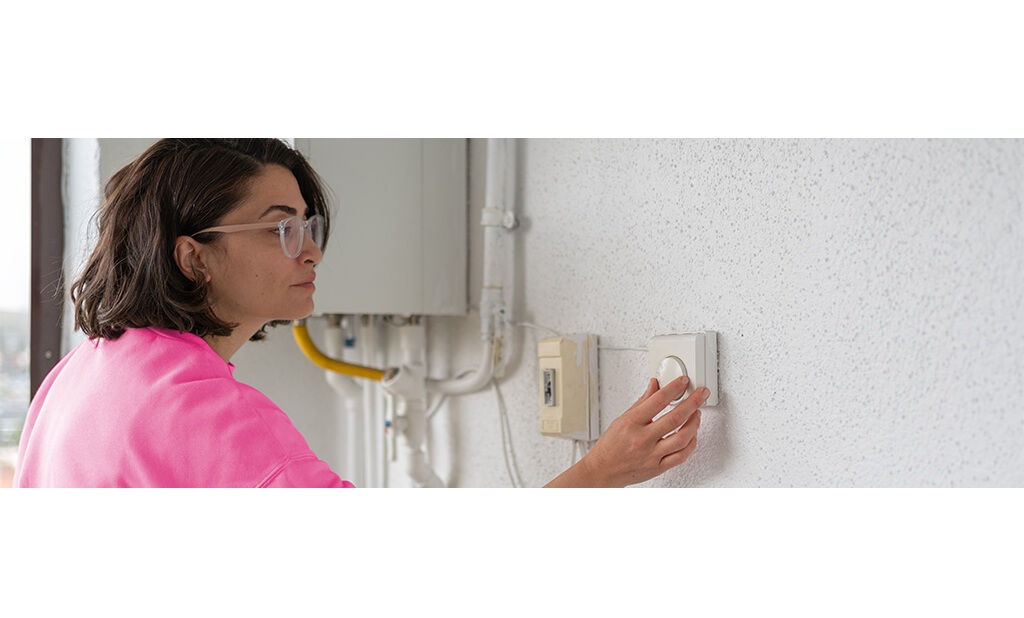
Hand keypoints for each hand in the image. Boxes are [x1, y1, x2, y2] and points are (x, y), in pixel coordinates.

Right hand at [544, 376, 706, 487]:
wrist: (603, 470)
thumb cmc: (610, 446)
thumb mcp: (622, 419)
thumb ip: (642, 402)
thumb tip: (655, 386)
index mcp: (631, 423)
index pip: (658, 401)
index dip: (674, 388)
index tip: (683, 381)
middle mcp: (642, 439)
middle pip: (675, 419)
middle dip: (693, 403)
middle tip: (701, 394)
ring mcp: (651, 455)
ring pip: (682, 438)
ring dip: (694, 423)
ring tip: (697, 413)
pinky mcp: (658, 467)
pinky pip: (681, 456)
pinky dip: (691, 444)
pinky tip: (693, 434)